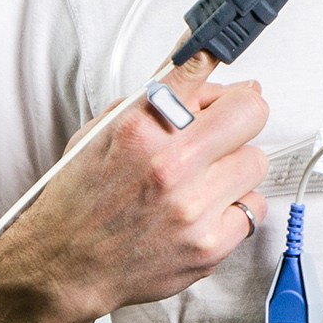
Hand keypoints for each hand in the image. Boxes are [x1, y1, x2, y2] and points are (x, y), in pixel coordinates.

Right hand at [0, 53, 270, 322]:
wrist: (65, 265)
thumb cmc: (82, 199)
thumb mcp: (100, 131)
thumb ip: (153, 100)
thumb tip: (204, 70)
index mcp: (139, 127)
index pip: (197, 69)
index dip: (215, 60)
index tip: (222, 57)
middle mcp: (169, 164)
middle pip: (250, 112)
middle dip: (240, 115)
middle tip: (225, 129)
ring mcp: (193, 207)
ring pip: (256, 161)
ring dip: (235, 167)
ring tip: (203, 179)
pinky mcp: (210, 244)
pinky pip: (255, 208)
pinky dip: (236, 208)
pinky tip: (205, 211)